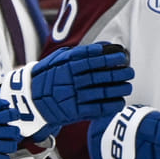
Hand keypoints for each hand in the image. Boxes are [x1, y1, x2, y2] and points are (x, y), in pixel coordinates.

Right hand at [0, 42, 132, 139]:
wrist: (30, 101)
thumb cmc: (48, 77)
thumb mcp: (58, 60)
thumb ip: (79, 53)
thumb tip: (104, 46)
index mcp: (66, 66)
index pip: (91, 60)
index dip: (108, 57)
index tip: (121, 56)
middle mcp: (69, 81)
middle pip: (99, 76)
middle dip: (117, 73)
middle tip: (130, 71)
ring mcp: (71, 97)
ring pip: (100, 92)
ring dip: (117, 90)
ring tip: (127, 86)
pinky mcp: (73, 112)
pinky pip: (95, 109)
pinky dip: (109, 106)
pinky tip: (119, 102)